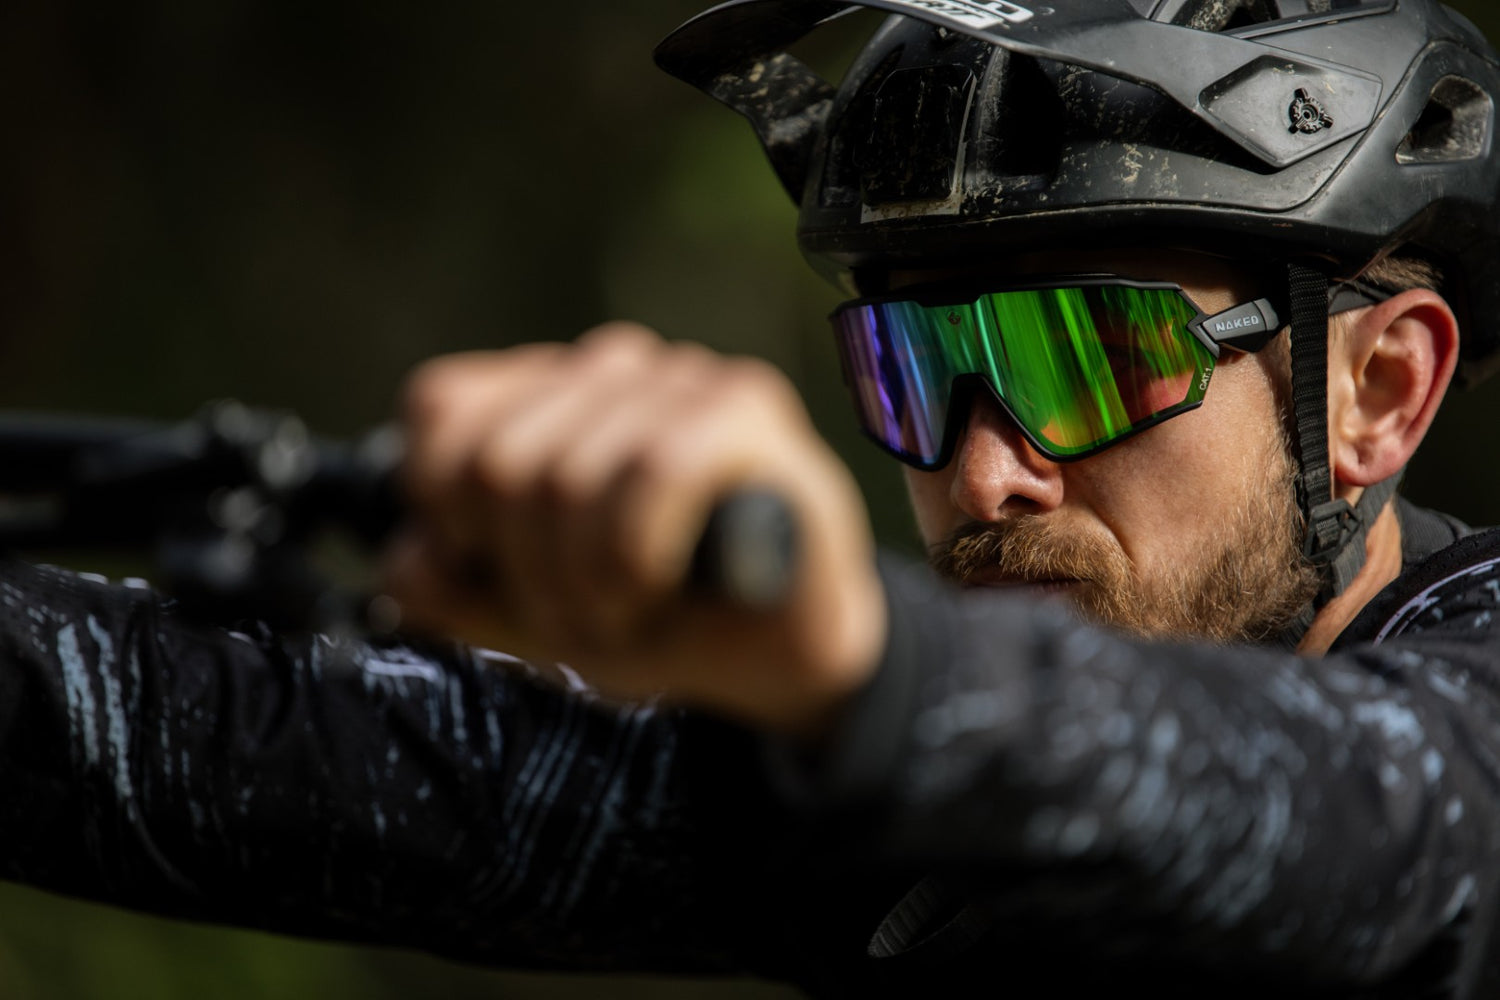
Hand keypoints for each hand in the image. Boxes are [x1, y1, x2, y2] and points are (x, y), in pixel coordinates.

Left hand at [383, 323, 886, 737]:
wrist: (783, 660)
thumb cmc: (663, 619)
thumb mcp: (534, 616)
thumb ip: (458, 587)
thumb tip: (407, 560)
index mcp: (551, 396)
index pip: (440, 408)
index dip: (446, 511)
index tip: (499, 572)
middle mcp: (613, 369)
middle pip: (497, 461)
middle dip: (527, 575)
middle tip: (580, 617)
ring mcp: (682, 379)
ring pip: (567, 475)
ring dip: (584, 586)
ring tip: (624, 614)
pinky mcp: (746, 408)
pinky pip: (651, 473)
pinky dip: (638, 560)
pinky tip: (659, 593)